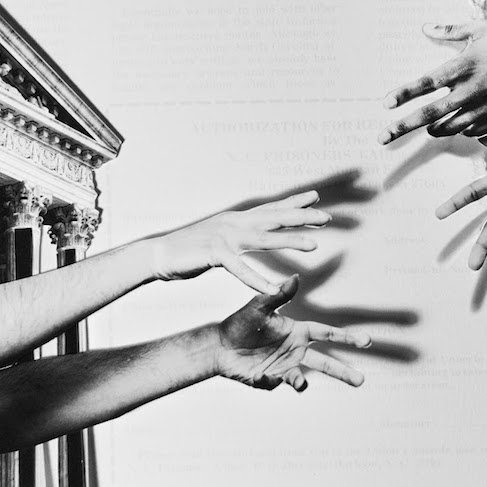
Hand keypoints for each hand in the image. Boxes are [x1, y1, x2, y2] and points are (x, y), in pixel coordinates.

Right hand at [152, 191, 330, 294]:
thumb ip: (239, 232)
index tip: (315, 197)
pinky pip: (240, 269)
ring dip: (290, 241)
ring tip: (314, 245)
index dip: (294, 202)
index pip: (271, 208)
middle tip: (326, 217)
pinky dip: (257, 280)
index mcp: (237, 219)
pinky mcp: (214, 254)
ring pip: (265, 238)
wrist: (159, 254)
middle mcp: (235, 223)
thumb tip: (254, 230)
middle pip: (275, 218)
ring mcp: (225, 237)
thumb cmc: (191, 248)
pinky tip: (273, 289)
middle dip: (302, 217)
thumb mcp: (220, 235)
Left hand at [216, 277, 370, 391]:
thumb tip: (295, 276)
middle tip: (361, 379)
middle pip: (325, 363)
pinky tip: (262, 374)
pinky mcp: (271, 380)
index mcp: (297, 332)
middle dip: (343, 371)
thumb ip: (278, 294)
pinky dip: (271, 381)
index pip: (326, 334)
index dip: (346, 337)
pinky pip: (277, 383)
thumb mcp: (259, 306)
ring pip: (305, 378)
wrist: (219, 346)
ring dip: (305, 382)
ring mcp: (284, 367)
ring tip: (301, 383)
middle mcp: (295, 350)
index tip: (366, 341)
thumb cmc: (240, 322)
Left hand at [379, 21, 486, 143]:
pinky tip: (451, 125)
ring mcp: (484, 107)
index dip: (406, 93)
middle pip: (431, 112)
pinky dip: (458, 129)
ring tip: (424, 128)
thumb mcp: (482, 29)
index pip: (428, 81)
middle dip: (403, 126)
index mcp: (466, 65)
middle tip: (382, 137)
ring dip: (432, 129)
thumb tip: (426, 28)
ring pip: (448, 126)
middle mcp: (472, 90)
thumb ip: (452, 30)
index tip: (386, 103)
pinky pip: (470, 131)